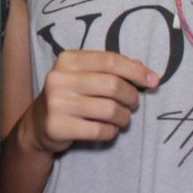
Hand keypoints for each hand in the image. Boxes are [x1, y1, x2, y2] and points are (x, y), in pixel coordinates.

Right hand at [27, 50, 159, 153]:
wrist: (39, 123)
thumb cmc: (70, 95)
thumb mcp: (84, 75)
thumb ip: (110, 69)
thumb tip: (143, 68)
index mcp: (67, 60)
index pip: (109, 60)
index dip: (136, 70)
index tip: (154, 80)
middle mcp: (59, 78)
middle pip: (113, 85)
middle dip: (131, 96)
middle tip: (132, 103)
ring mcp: (57, 103)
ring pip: (110, 110)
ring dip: (124, 117)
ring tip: (121, 118)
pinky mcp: (58, 127)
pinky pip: (100, 131)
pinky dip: (111, 132)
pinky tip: (108, 129)